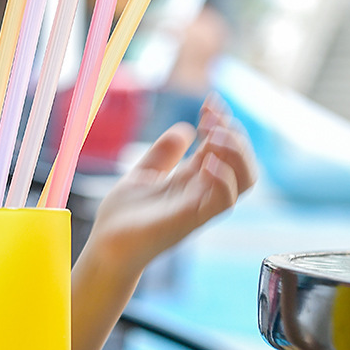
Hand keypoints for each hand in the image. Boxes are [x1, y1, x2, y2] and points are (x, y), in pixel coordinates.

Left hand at [85, 93, 256, 279]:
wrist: (105, 247)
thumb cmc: (122, 217)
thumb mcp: (143, 174)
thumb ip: (163, 154)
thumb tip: (185, 128)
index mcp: (191, 180)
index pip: (223, 149)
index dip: (222, 123)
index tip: (209, 102)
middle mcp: (201, 192)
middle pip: (242, 162)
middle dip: (233, 133)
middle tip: (210, 116)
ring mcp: (199, 207)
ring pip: (244, 181)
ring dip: (236, 152)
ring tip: (214, 135)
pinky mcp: (191, 221)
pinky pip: (223, 202)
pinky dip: (224, 179)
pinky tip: (208, 161)